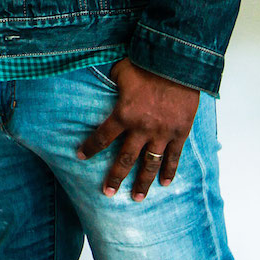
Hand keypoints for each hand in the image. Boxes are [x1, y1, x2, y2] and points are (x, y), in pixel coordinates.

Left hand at [76, 58, 199, 200]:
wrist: (175, 63)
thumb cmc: (144, 63)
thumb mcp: (119, 71)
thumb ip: (110, 83)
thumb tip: (100, 82)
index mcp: (123, 113)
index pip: (102, 137)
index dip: (90, 148)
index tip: (80, 157)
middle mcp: (141, 128)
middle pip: (125, 158)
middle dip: (115, 177)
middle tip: (107, 192)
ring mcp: (162, 132)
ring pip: (150, 164)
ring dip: (143, 182)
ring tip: (137, 197)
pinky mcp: (179, 132)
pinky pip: (174, 156)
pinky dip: (169, 170)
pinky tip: (165, 183)